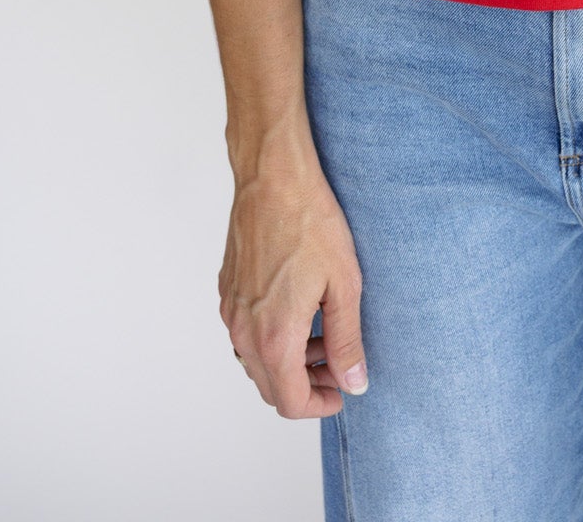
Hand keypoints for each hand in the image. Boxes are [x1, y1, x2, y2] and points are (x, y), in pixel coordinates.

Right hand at [220, 144, 369, 417]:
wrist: (274, 177)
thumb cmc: (310, 222)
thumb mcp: (344, 284)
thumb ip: (347, 341)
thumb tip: (354, 382)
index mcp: (273, 337)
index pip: (290, 401)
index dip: (319, 405)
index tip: (342, 391)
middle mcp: (244, 330)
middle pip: (270, 386)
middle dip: (306, 385)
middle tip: (339, 364)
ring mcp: (231, 309)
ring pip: (256, 360)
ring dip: (288, 362)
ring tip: (324, 335)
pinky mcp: (227, 289)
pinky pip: (246, 332)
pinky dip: (271, 337)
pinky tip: (300, 310)